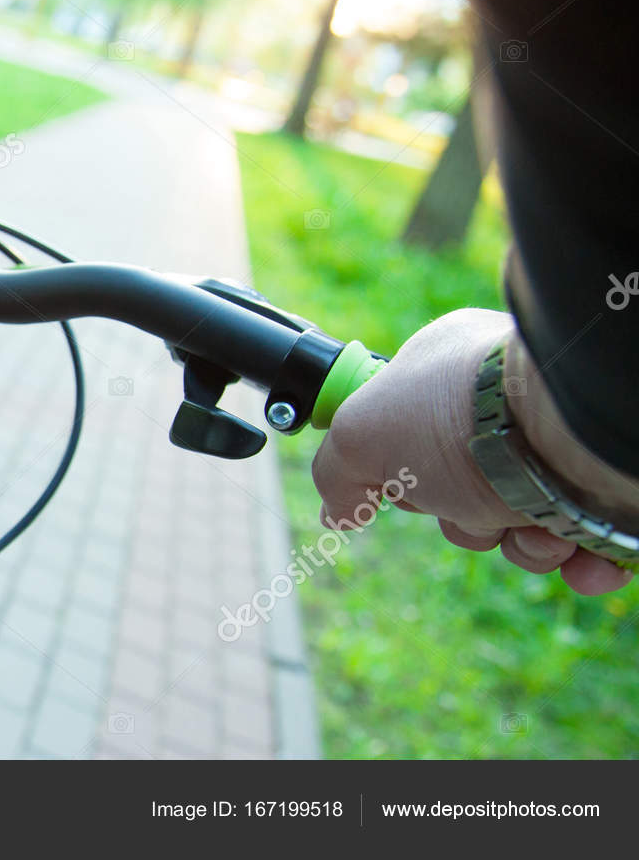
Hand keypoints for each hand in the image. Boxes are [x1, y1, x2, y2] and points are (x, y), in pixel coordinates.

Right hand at [311, 308, 633, 594]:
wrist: (566, 431)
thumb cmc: (459, 420)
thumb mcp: (360, 437)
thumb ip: (335, 472)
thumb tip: (338, 512)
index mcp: (446, 378)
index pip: (411, 440)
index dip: (403, 478)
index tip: (407, 489)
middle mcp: (504, 411)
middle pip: (465, 498)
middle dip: (466, 523)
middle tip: (469, 507)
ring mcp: (556, 450)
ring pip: (523, 529)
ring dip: (523, 546)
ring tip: (533, 528)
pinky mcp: (605, 490)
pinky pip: (590, 547)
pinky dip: (581, 562)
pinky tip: (577, 553)